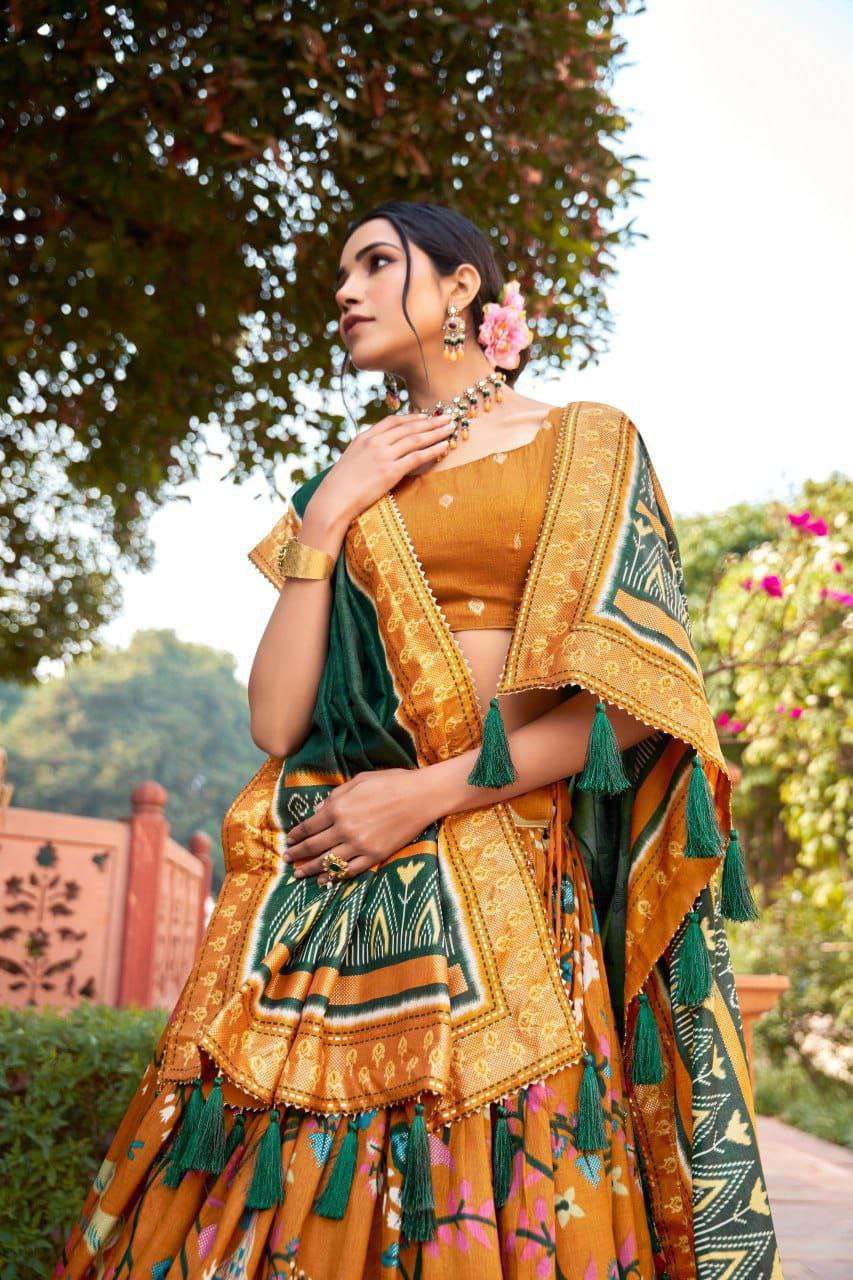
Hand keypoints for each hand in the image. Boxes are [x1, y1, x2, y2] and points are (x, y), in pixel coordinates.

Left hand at [283, 768, 439, 882]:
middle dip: (297, 853)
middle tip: (286, 859)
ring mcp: (359, 845)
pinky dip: (334, 877)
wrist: (421, 796)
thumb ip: (335, 796)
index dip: (296, 835)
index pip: (309, 826)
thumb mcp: (358, 780)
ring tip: (298, 874)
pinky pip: (349, 870)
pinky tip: (324, 880)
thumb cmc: (391, 782)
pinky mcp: (374, 856)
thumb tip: (318, 810)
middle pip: (313, 846)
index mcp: (338, 808)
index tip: (288, 840)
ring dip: (309, 869)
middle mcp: (344, 829)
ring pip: (327, 862)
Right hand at [308, 409, 455, 529]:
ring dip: (436, 432)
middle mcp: (375, 442)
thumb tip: (381, 451)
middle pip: (408, 427)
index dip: (412, 417)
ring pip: (416, 439)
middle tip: (447, 416)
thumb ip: (366, 451)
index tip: (426, 416)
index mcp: (364, 437)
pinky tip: (444, 446)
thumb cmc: (340, 485)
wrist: (333, 500)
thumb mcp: (352, 460)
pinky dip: (433, 450)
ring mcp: (383, 456)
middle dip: (430, 421)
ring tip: (450, 427)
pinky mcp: (390, 472)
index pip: (393, 421)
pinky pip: (417, 457)